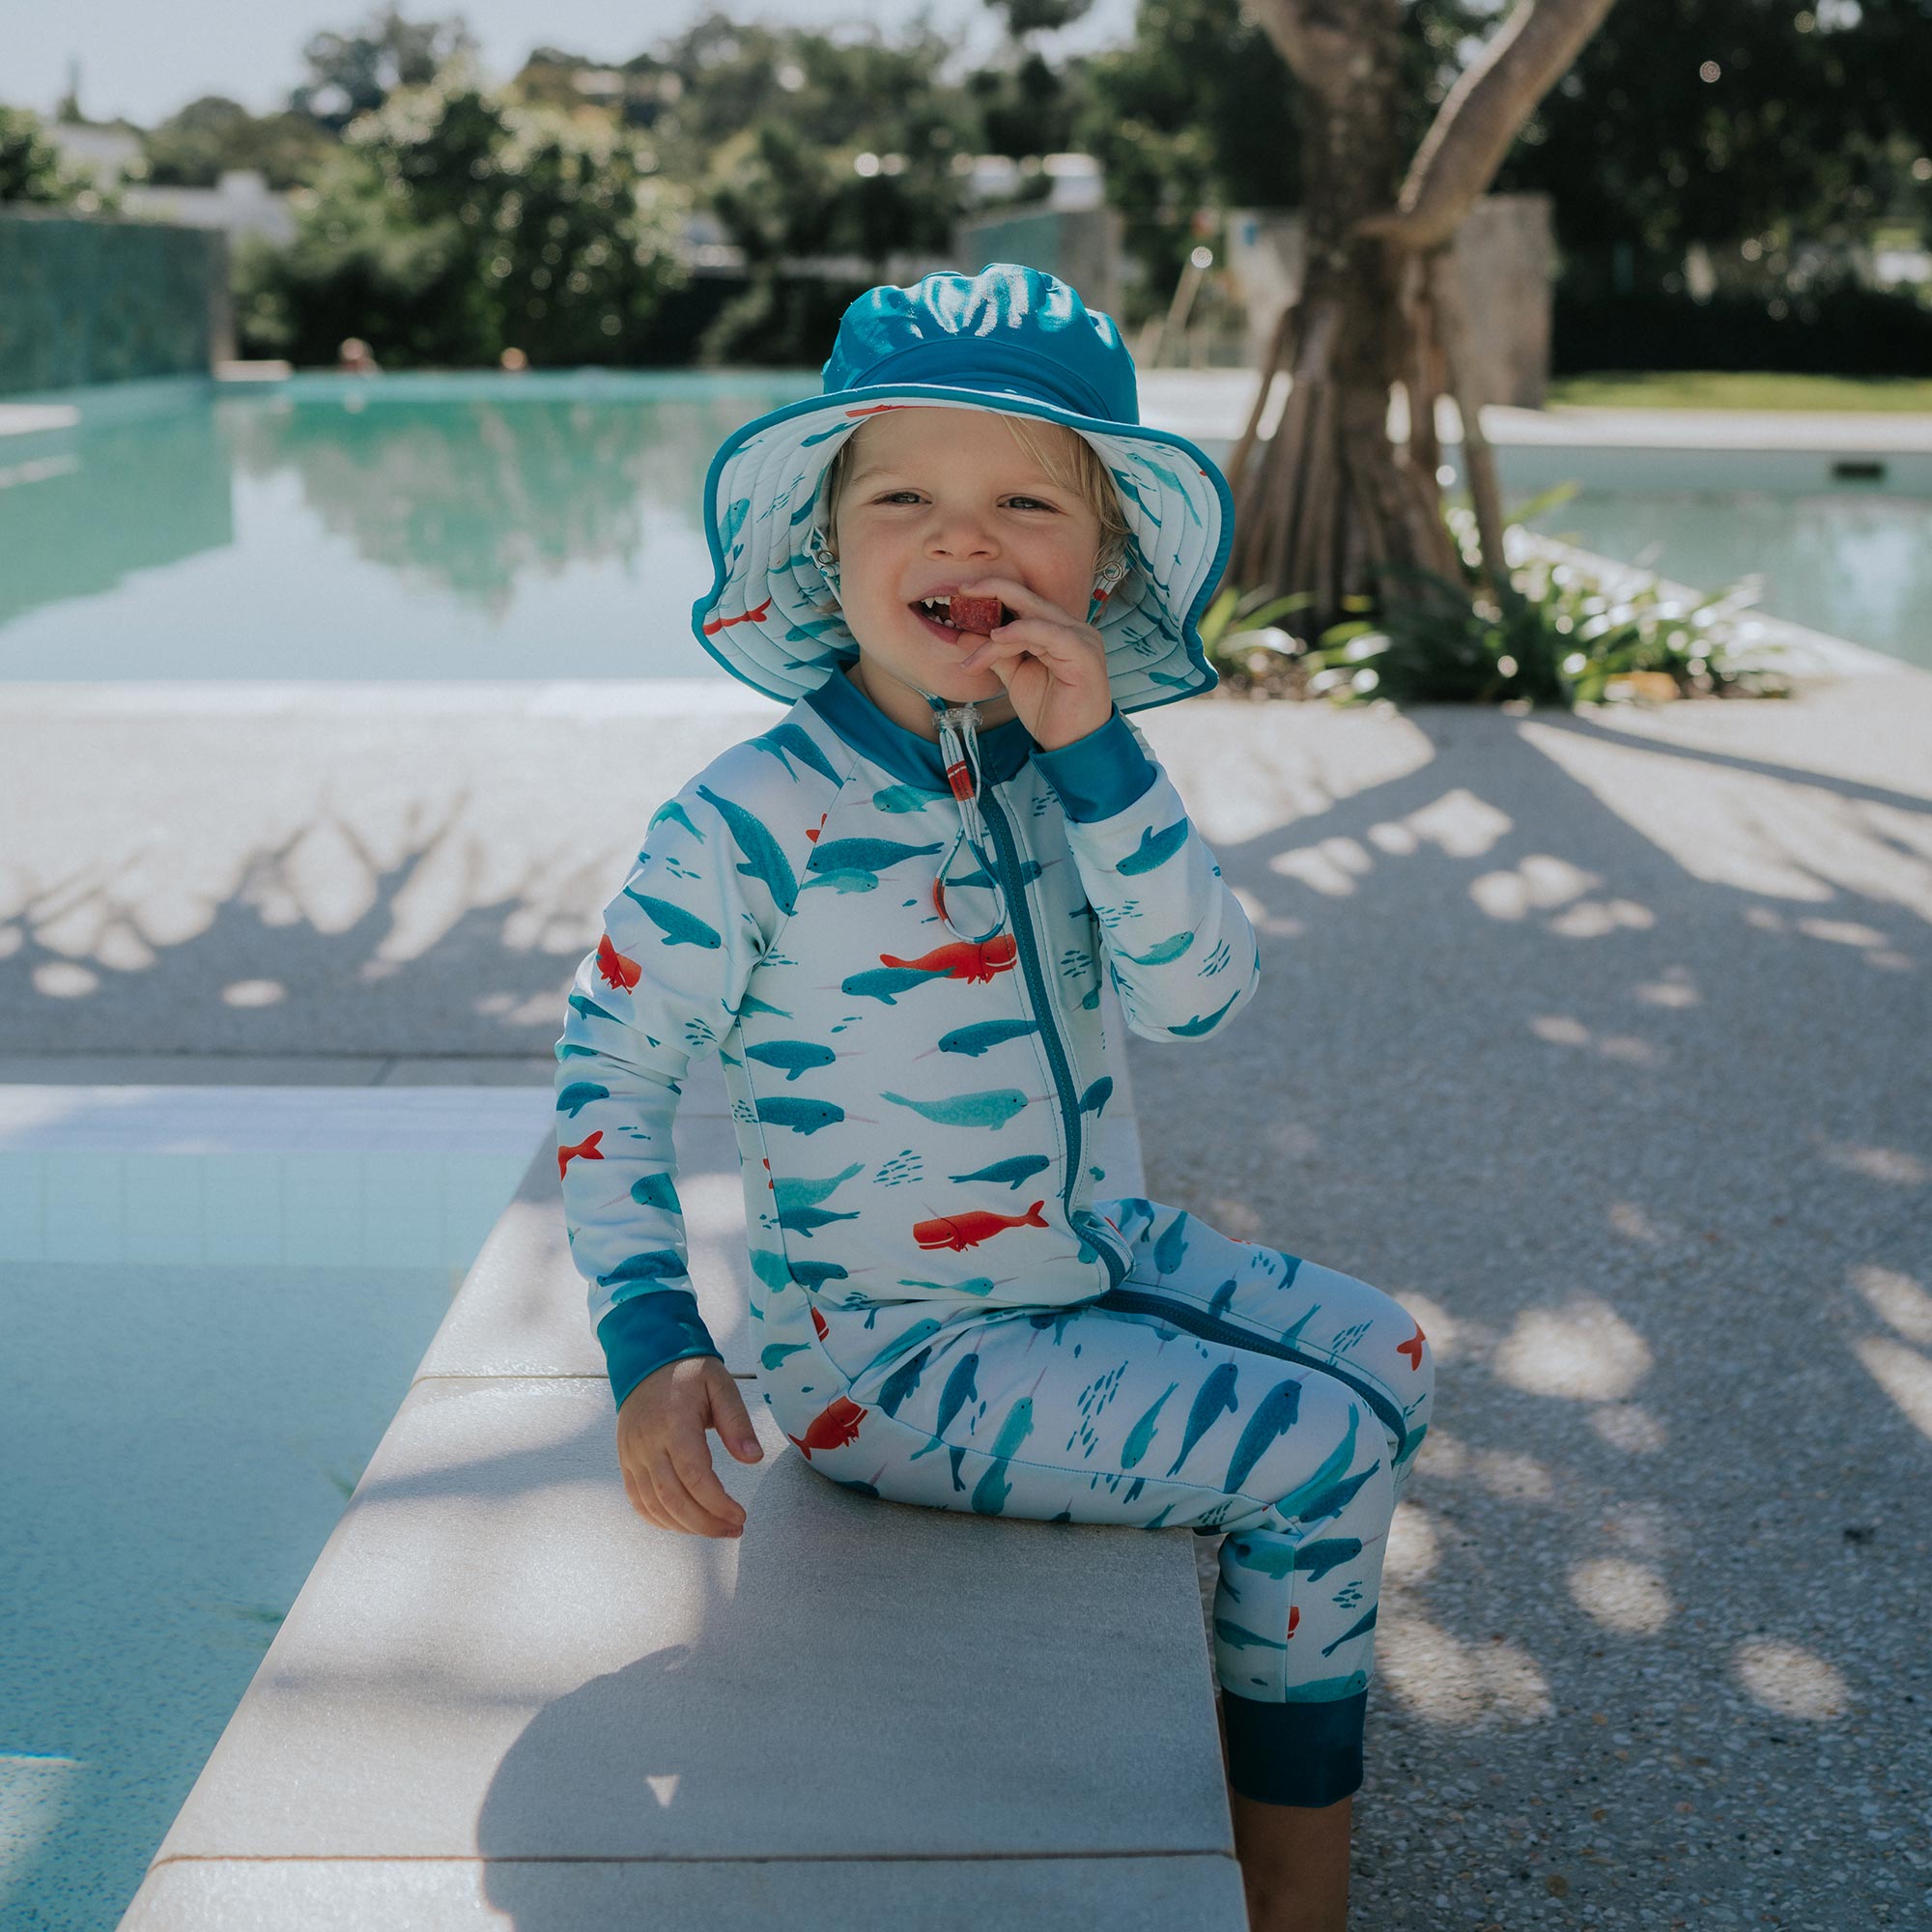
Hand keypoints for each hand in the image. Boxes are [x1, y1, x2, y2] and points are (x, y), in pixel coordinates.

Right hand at [616, 1354, 762, 1537]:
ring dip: (686, 1526)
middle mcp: (648, 1444)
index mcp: (674, 1423)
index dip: (717, 1503)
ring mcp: (632, 1455)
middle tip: (733, 1529)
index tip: (740, 1515)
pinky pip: (638, 1501)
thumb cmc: (688, 1373)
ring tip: (716, 1529)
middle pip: (673, 1498)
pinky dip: (660, 1520)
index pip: (694, 1475)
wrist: (645, 1360)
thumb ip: (737, 1421)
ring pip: (655, 1505)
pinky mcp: (626, 1462)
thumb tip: (754, 1459)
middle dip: (706, 1523)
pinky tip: (684, 1524)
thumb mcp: (721, 1385)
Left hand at [951, 575, 1113, 751]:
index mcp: (1059, 631)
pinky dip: (1020, 632)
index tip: (961, 598)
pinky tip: (997, 638)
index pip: (1024, 603)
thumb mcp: (1015, 677)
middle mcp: (1073, 629)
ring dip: (997, 635)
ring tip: (974, 658)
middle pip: (1029, 598)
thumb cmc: (1050, 712)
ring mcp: (1081, 639)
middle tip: (962, 592)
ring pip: (1032, 619)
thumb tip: (964, 635)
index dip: (994, 594)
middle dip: (993, 590)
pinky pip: (1048, 632)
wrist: (1071, 746)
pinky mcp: (1083, 653)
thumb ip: (995, 654)